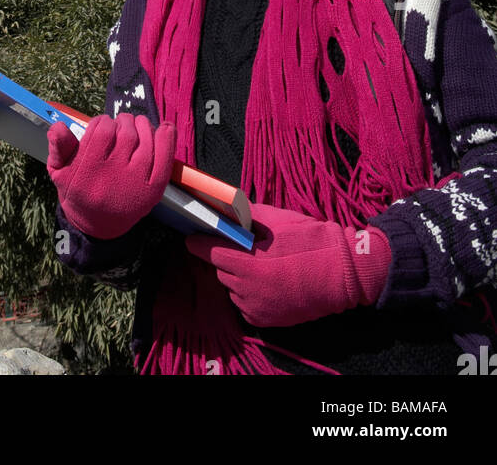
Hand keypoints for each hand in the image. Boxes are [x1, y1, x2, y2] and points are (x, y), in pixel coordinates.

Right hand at [47, 114, 175, 240]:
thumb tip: (58, 125)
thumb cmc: (78, 192)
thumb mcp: (59, 172)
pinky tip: (164, 128)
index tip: (102, 124)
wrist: (97, 226)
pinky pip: (164, 159)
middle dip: (123, 121)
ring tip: (136, 126)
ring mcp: (137, 184)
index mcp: (89, 172)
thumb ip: (58, 147)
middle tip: (120, 124)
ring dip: (142, 125)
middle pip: (126, 133)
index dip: (103, 121)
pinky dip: (167, 140)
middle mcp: (114, 177)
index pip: (102, 130)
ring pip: (145, 140)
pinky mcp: (153, 190)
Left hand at [186, 201, 390, 327]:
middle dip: (225, 257)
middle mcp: (248, 289)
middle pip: (221, 270)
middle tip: (240, 247)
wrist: (343, 273)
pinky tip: (266, 282)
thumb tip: (229, 213)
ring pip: (233, 289)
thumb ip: (249, 217)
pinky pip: (245, 305)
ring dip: (238, 277)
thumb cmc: (311, 241)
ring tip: (259, 265)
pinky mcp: (266, 320)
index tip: (191, 237)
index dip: (199, 243)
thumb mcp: (278, 219)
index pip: (210, 252)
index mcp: (248, 263)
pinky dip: (249, 294)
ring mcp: (257, 308)